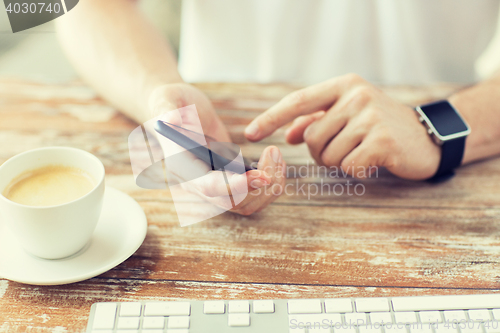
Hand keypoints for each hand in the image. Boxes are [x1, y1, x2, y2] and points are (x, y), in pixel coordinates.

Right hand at [148, 83, 285, 214]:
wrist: (182, 112)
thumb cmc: (173, 104)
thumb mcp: (167, 99)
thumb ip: (166, 109)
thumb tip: (171, 120)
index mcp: (182, 167)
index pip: (209, 187)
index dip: (235, 186)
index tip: (261, 175)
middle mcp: (197, 184)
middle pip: (233, 202)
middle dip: (260, 184)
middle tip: (274, 151)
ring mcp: (215, 186)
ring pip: (246, 205)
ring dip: (269, 186)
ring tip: (277, 154)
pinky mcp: (230, 183)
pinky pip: (253, 197)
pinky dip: (270, 186)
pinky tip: (275, 161)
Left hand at [244, 74, 440, 179]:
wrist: (426, 136)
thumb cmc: (380, 126)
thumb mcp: (348, 114)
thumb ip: (316, 120)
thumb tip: (289, 134)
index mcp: (344, 85)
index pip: (298, 101)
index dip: (271, 119)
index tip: (249, 134)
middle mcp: (356, 95)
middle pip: (311, 138)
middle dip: (320, 152)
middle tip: (344, 148)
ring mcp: (371, 117)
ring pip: (327, 155)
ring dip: (338, 162)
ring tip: (360, 152)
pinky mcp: (383, 140)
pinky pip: (348, 167)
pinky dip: (355, 170)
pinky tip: (372, 160)